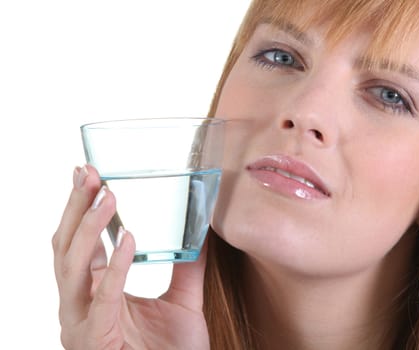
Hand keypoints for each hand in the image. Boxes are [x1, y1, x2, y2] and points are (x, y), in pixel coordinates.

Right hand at [52, 165, 209, 348]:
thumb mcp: (184, 303)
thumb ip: (188, 267)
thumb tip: (201, 229)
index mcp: (96, 293)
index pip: (80, 243)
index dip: (81, 209)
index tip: (90, 174)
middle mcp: (80, 306)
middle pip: (66, 247)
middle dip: (75, 206)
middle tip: (86, 171)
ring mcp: (82, 323)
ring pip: (72, 266)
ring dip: (88, 226)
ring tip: (107, 193)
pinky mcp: (94, 339)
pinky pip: (101, 297)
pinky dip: (114, 265)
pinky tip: (128, 236)